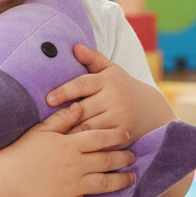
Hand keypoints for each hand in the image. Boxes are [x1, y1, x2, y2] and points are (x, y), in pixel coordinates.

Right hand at [0, 101, 134, 196]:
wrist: (5, 177)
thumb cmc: (22, 151)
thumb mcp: (41, 130)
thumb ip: (63, 118)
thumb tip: (80, 106)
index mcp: (70, 145)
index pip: (100, 138)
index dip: (116, 137)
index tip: (127, 136)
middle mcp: (75, 165)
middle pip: (107, 160)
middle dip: (123, 158)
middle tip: (133, 157)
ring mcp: (72, 186)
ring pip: (104, 184)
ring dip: (121, 182)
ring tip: (132, 179)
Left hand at [45, 45, 174, 142]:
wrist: (152, 110)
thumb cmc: (124, 88)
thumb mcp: (112, 71)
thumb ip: (93, 59)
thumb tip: (75, 47)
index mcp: (108, 80)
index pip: (82, 84)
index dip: (64, 91)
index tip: (48, 100)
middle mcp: (114, 98)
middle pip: (82, 109)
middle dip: (63, 117)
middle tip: (43, 124)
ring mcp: (119, 116)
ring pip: (88, 127)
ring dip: (70, 133)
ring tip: (51, 137)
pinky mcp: (122, 133)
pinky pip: (99, 140)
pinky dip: (85, 145)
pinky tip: (70, 149)